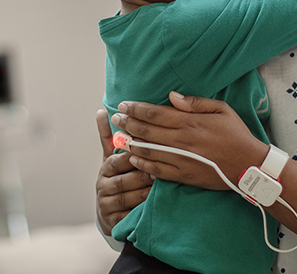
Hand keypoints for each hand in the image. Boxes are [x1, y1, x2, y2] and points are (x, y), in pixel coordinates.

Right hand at [95, 109, 152, 234]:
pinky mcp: (112, 221)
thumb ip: (110, 136)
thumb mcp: (115, 156)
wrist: (112, 210)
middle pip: (123, 180)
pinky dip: (141, 210)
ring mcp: (106, 204)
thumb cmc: (120, 176)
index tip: (151, 151)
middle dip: (142, 176)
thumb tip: (100, 111)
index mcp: (105, 168)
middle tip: (160, 172)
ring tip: (160, 187)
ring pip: (127, 198)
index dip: (134, 156)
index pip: (118, 160)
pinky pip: (128, 215)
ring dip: (145, 192)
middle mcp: (102, 186)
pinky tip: (153, 205)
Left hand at [111, 92, 268, 189]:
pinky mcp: (183, 175)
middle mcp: (182, 140)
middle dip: (127, 123)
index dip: (136, 109)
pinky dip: (143, 164)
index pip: (155, 114)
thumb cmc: (236, 134)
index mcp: (191, 122)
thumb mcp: (222, 109)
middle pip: (147, 131)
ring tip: (118, 137)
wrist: (248, 164)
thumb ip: (195, 103)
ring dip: (130, 143)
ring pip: (148, 151)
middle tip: (115, 118)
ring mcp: (181, 159)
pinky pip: (157, 170)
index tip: (123, 105)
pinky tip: (134, 158)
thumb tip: (172, 96)